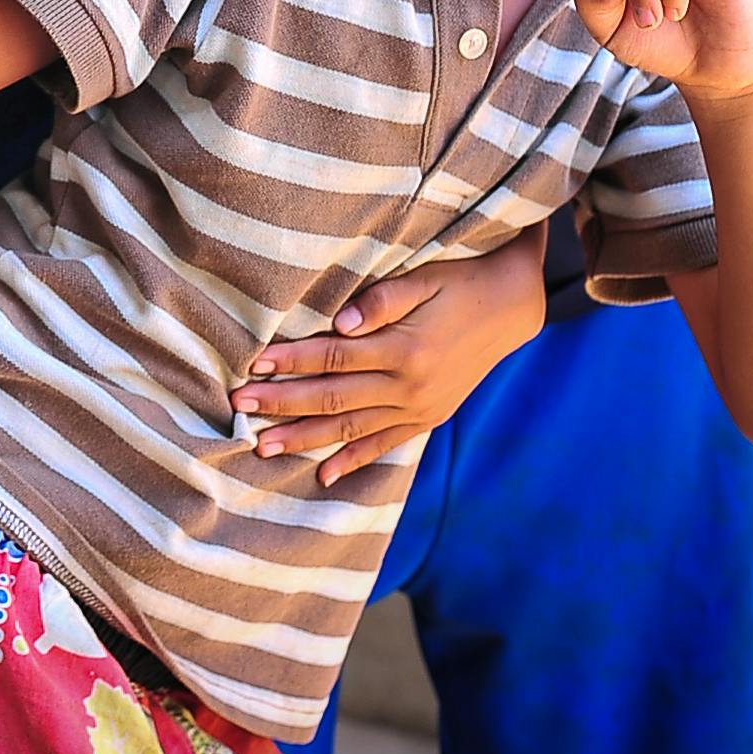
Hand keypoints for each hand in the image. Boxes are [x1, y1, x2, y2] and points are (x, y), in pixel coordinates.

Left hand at [231, 233, 545, 485]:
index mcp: (404, 349)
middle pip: (333, 398)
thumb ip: (383, 299)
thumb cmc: (459, 281)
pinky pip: (384, 445)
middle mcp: (410, 387)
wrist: (513, 307)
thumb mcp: (424, 278)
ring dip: (305, 439)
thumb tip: (341, 321)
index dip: (291, 361)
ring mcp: (419, 408)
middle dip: (283, 404)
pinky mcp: (428, 418)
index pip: (333, 358)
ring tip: (263, 448)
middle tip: (239, 409)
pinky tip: (324, 475)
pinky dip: (353, 461)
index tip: (252, 364)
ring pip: (351, 429)